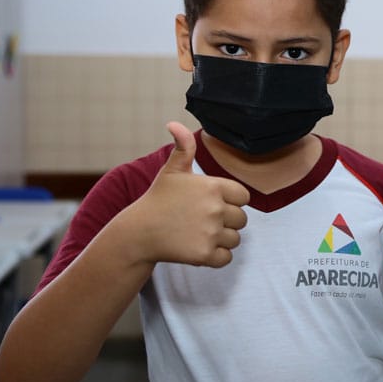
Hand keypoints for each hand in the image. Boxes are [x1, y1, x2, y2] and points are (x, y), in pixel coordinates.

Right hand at [126, 122, 249, 267]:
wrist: (138, 232)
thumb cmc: (158, 200)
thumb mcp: (171, 171)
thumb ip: (183, 148)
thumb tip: (174, 123)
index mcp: (213, 187)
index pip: (244, 197)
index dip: (230, 201)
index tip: (210, 204)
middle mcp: (215, 209)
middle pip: (241, 220)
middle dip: (226, 221)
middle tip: (200, 221)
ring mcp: (211, 233)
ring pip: (235, 239)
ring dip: (221, 239)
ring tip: (197, 233)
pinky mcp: (205, 255)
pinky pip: (227, 258)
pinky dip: (216, 257)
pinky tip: (198, 248)